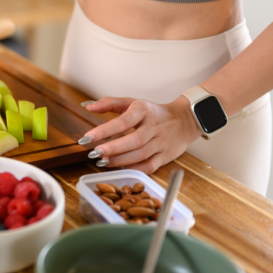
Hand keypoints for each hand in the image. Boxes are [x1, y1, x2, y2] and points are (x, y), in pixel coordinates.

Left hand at [80, 96, 201, 173]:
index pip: (122, 121)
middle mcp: (153, 127)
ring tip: (103, 161)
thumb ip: (109, 103)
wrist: (185, 120)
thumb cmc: (153, 112)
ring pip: (141, 154)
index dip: (104, 130)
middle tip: (94, 153)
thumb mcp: (132, 102)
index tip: (87, 137)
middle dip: (112, 148)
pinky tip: (120, 168)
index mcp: (143, 111)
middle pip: (133, 140)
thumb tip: (88, 106)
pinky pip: (150, 166)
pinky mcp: (166, 156)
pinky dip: (134, 169)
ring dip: (120, 160)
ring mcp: (161, 142)